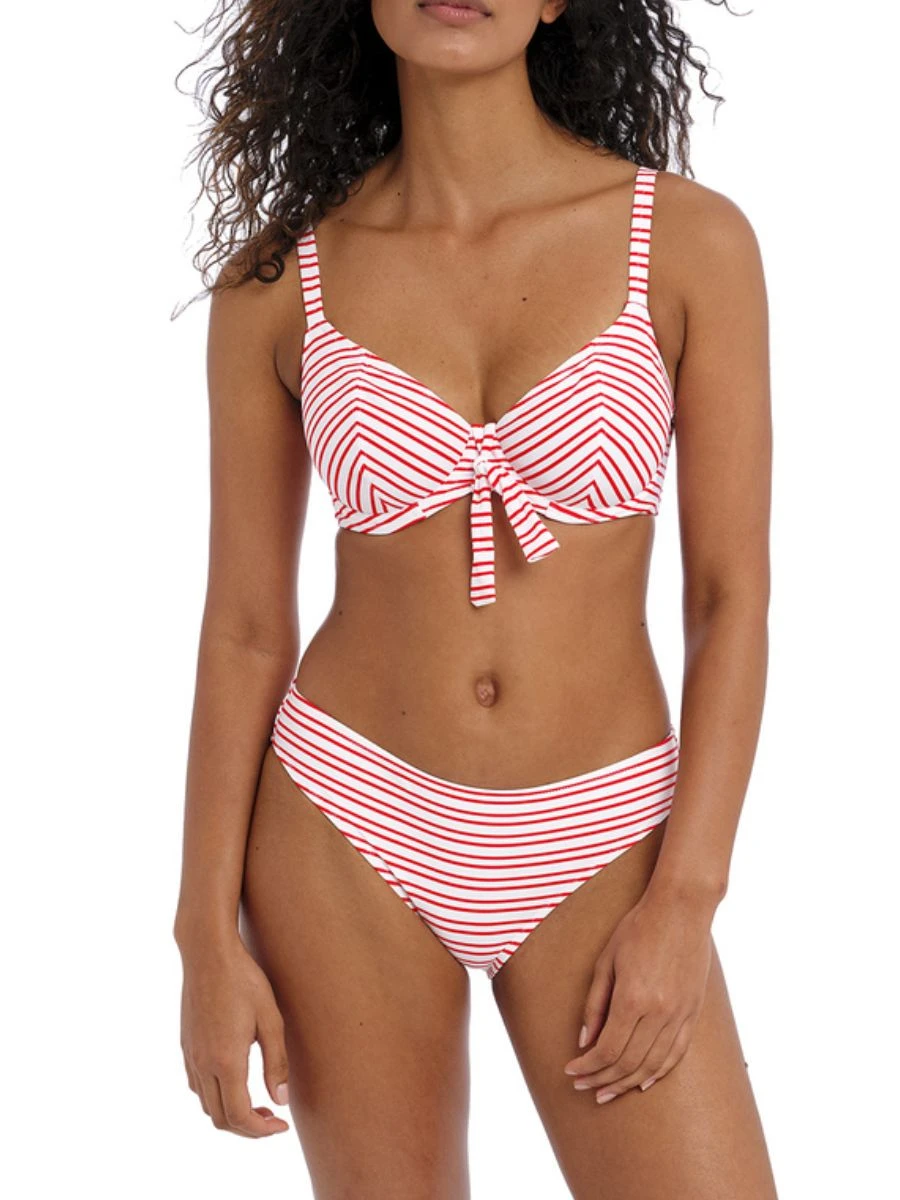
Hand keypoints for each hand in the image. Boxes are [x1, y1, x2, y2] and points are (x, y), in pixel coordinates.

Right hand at [179, 934, 291, 1135]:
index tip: (281, 1126)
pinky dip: (215, 1097)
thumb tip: (280, 1101)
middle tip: (273, 1119)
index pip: (240, 1117)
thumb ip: (276, 1063)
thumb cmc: (244, 981)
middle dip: (247, 1129)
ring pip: (206, 1105)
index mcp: (225, 1061)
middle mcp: (203, 1064)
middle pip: (220, 1118)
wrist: (208, 954)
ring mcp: (190, 1056)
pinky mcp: (185, 1045)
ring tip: (257, 1103)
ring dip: (230, 1114)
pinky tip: (234, 1082)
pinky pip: (196, 1086)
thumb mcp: (271, 1019)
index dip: (261, 1131)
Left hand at [562, 888, 712, 1102]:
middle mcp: (659, 1013)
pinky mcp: (693, 1012)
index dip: (587, 1066)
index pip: (607, 1050)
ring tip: (607, 1091)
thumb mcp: (606, 960)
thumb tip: (584, 1040)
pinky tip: (643, 1082)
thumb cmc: (638, 928)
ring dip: (627, 1083)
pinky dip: (659, 1072)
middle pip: (628, 1063)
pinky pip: (677, 1053)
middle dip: (602, 1079)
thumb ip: (595, 1002)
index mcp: (633, 999)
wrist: (681, 909)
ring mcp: (680, 1015)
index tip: (571, 1072)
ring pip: (653, 1065)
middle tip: (584, 1088)